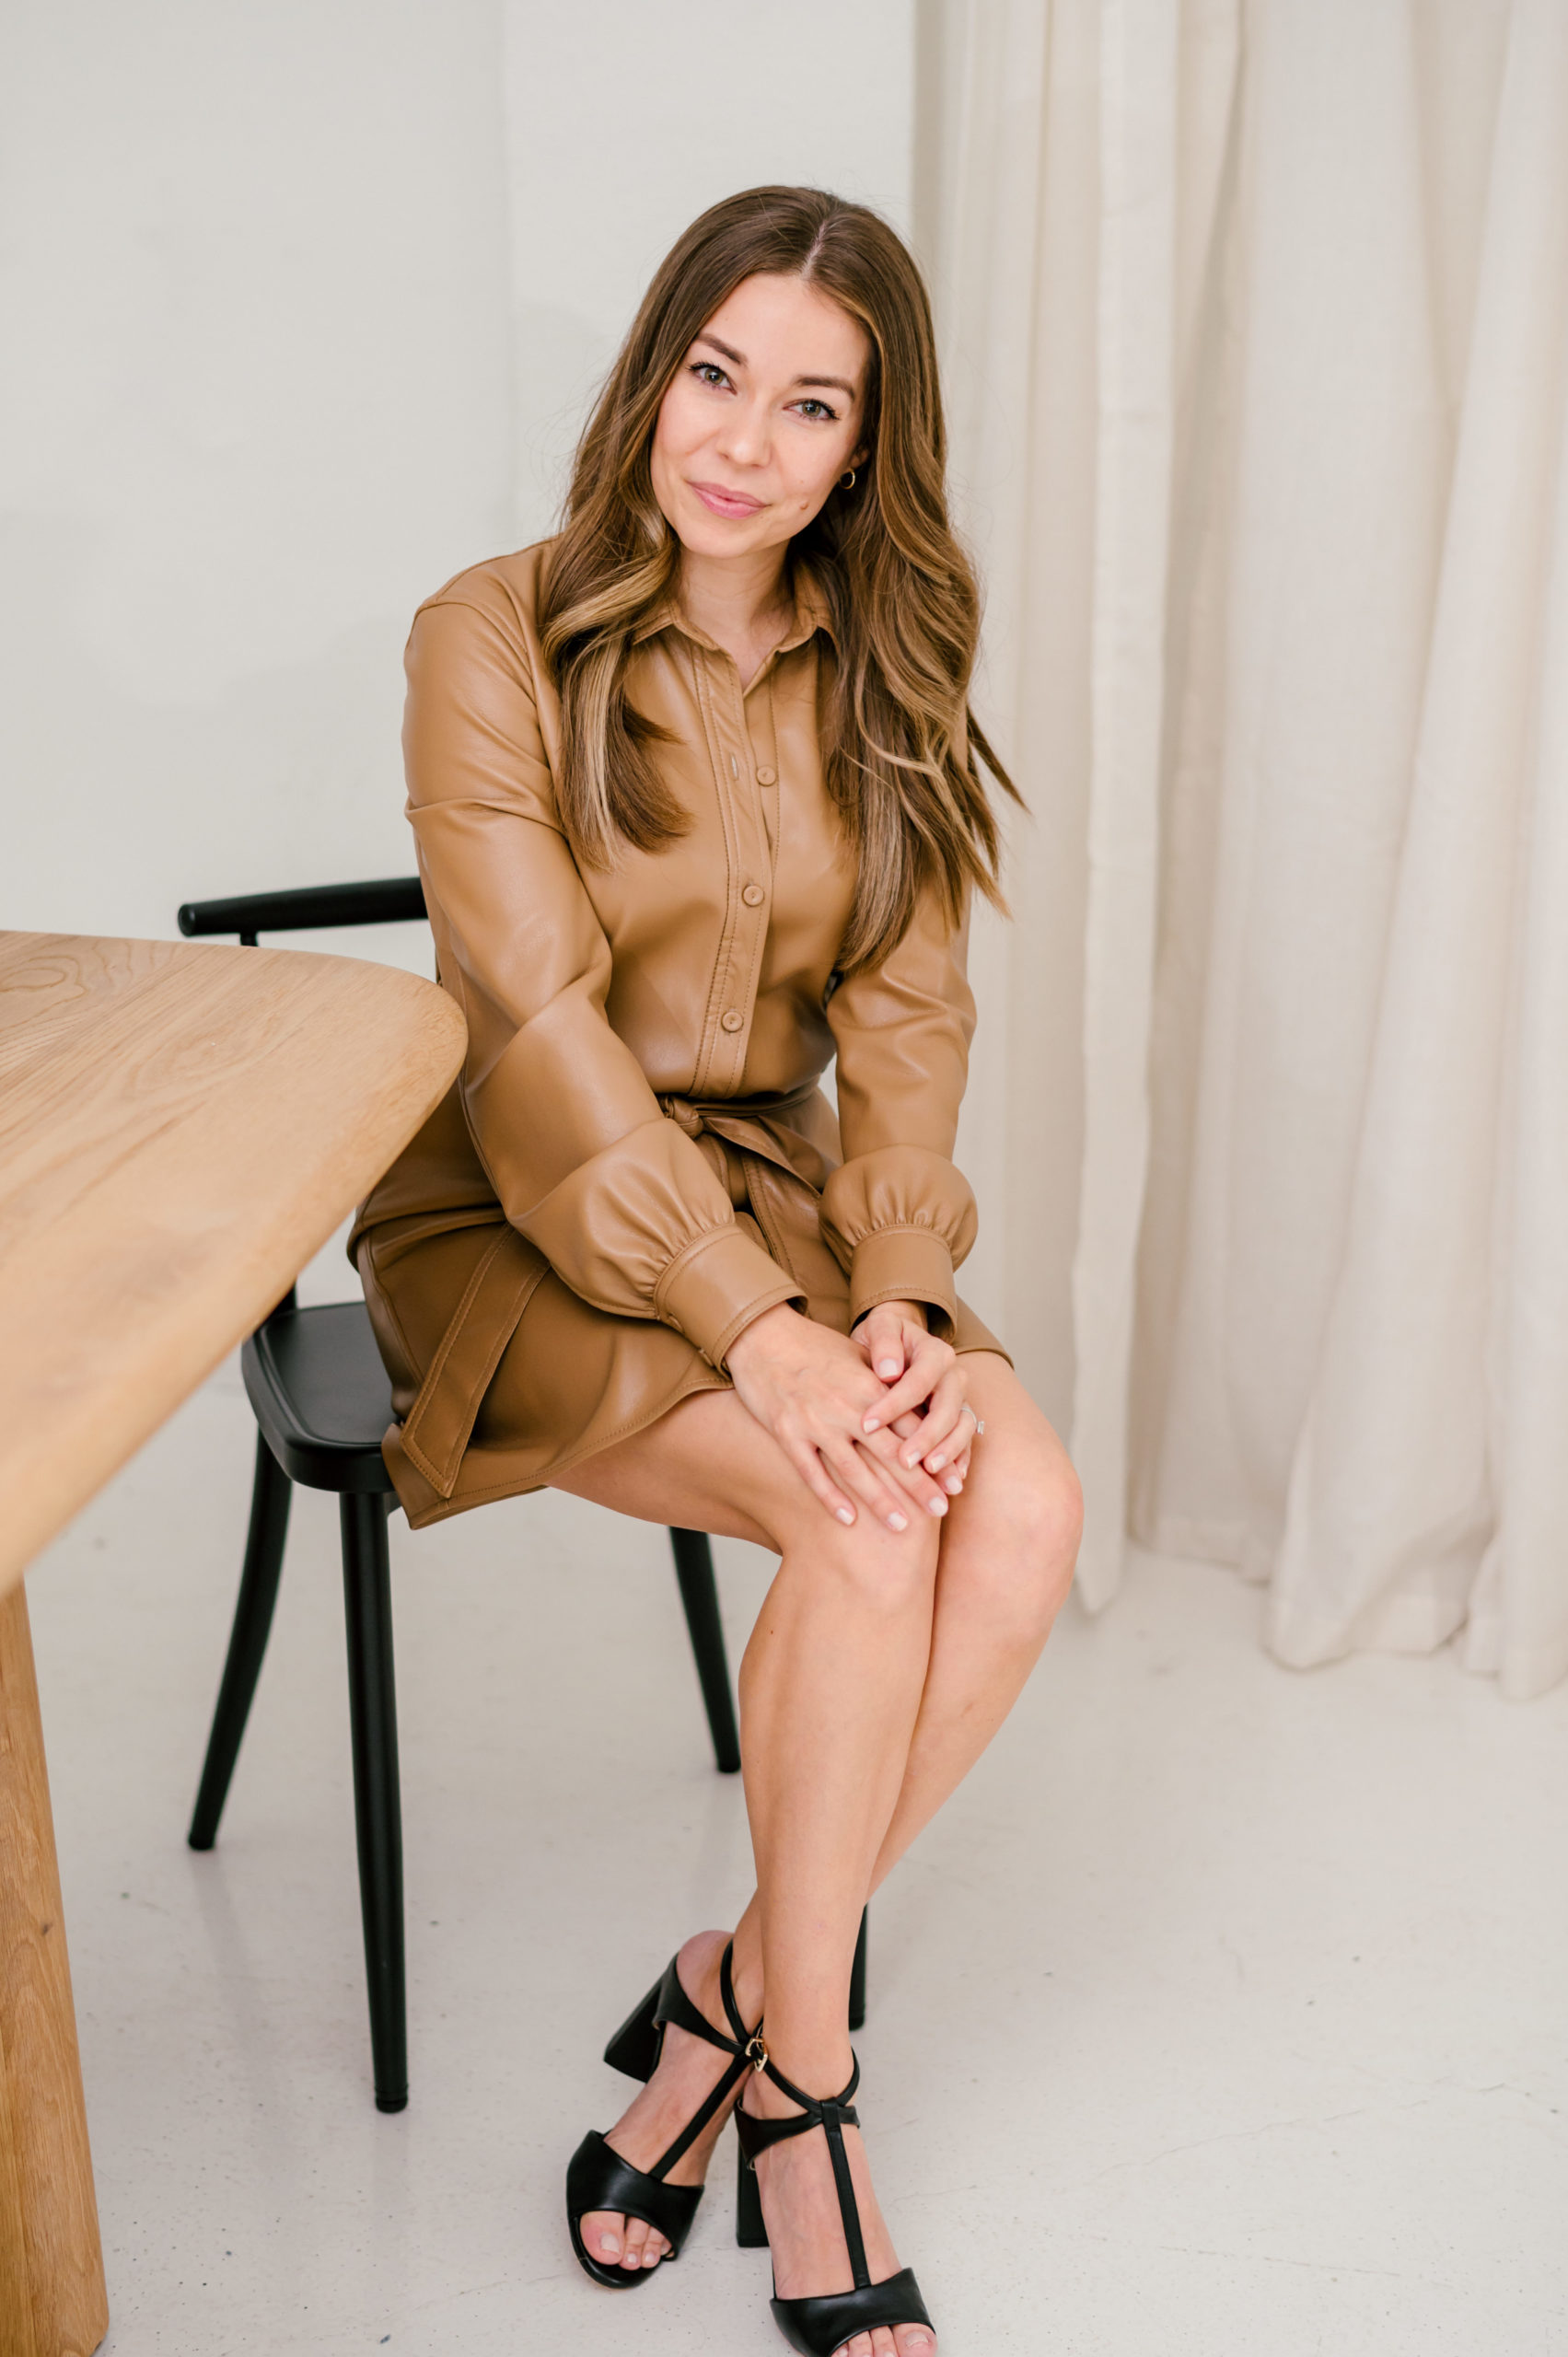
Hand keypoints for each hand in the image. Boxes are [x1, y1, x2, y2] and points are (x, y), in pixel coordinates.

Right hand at [725, 1304, 953, 1531]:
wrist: (764, 1336)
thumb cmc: (815, 1347)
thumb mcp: (858, 1357)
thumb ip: (888, 1383)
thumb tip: (924, 1406)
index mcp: (870, 1387)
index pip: (913, 1428)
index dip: (936, 1456)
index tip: (954, 1481)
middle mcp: (847, 1407)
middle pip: (891, 1453)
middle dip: (919, 1485)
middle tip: (941, 1511)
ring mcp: (816, 1422)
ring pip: (854, 1470)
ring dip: (880, 1500)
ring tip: (902, 1527)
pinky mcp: (787, 1433)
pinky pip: (812, 1472)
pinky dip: (830, 1497)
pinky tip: (849, 1520)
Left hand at [852, 1301, 972, 1495]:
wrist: (897, 1343)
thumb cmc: (883, 1337)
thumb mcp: (880, 1326)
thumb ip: (884, 1342)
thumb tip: (889, 1371)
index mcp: (935, 1352)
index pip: (919, 1381)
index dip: (894, 1404)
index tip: (866, 1425)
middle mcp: (954, 1376)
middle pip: (947, 1409)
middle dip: (926, 1437)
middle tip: (902, 1461)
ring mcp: (960, 1399)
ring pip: (963, 1427)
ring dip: (947, 1452)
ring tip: (927, 1472)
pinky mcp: (960, 1418)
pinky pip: (967, 1441)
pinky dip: (960, 1460)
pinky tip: (949, 1481)